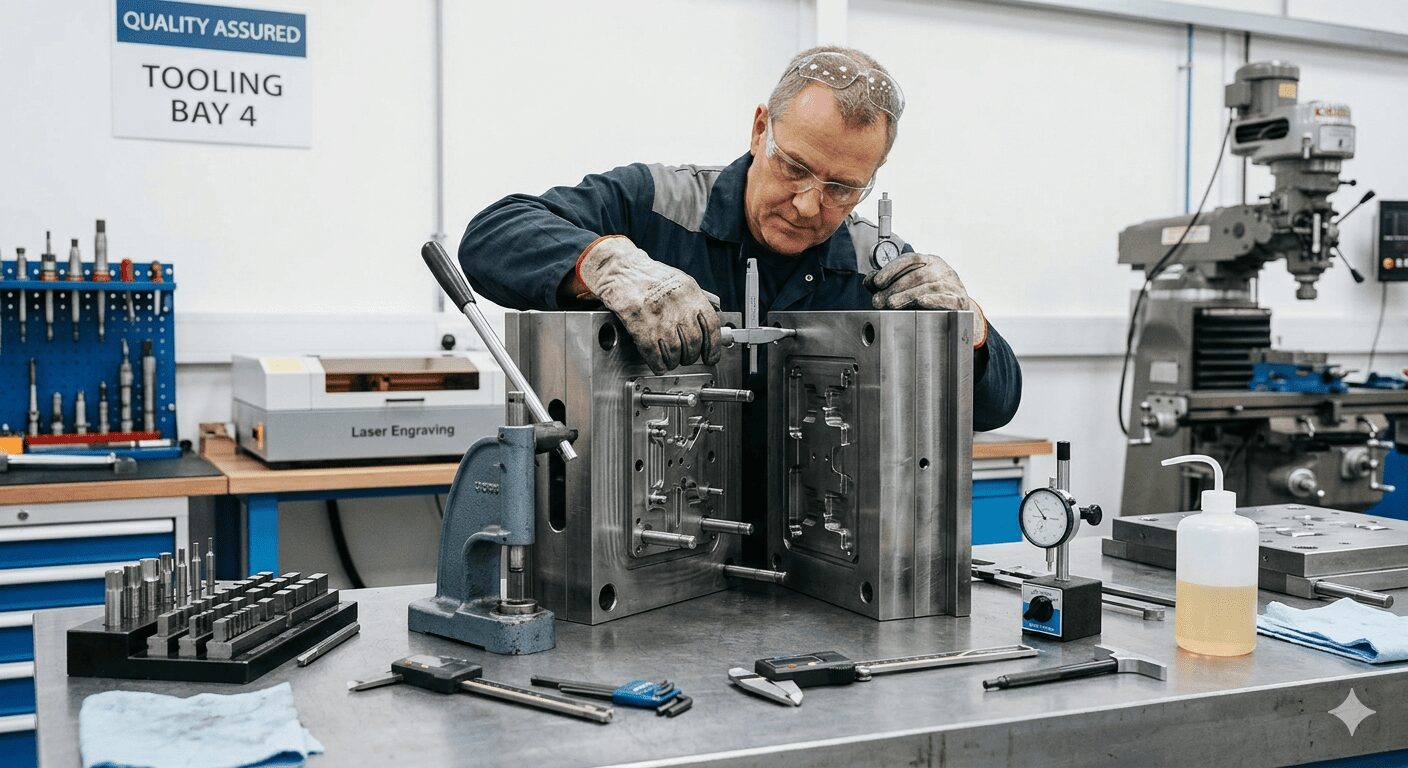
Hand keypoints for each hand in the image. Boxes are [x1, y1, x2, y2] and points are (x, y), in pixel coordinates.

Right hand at [577, 236, 721, 372]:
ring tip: (671, 361)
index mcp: (690, 291)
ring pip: (675, 351)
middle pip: (693, 342)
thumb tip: (708, 321)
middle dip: (690, 356)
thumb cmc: (647, 275)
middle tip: (687, 359)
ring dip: (674, 361)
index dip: (713, 347)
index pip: (711, 325)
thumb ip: (694, 300)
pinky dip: (658, 363)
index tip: (711, 357)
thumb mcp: (679, 280)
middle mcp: (677, 304)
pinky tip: (658, 364)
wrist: (619, 269)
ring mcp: (659, 316)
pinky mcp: (640, 325)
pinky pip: (654, 353)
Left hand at [863, 252, 987, 345]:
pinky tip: (920, 302)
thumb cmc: (930, 297)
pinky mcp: (959, 300)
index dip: (891, 269)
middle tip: (878, 301)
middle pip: (917, 275)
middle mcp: (942, 269)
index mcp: (929, 261)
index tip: (876, 282)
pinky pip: (946, 298)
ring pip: (928, 287)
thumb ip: (889, 283)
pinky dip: (932, 300)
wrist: (959, 311)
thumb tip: (869, 281)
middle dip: (894, 288)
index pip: (910, 259)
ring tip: (891, 304)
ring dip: (907, 296)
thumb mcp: (911, 285)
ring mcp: (952, 284)